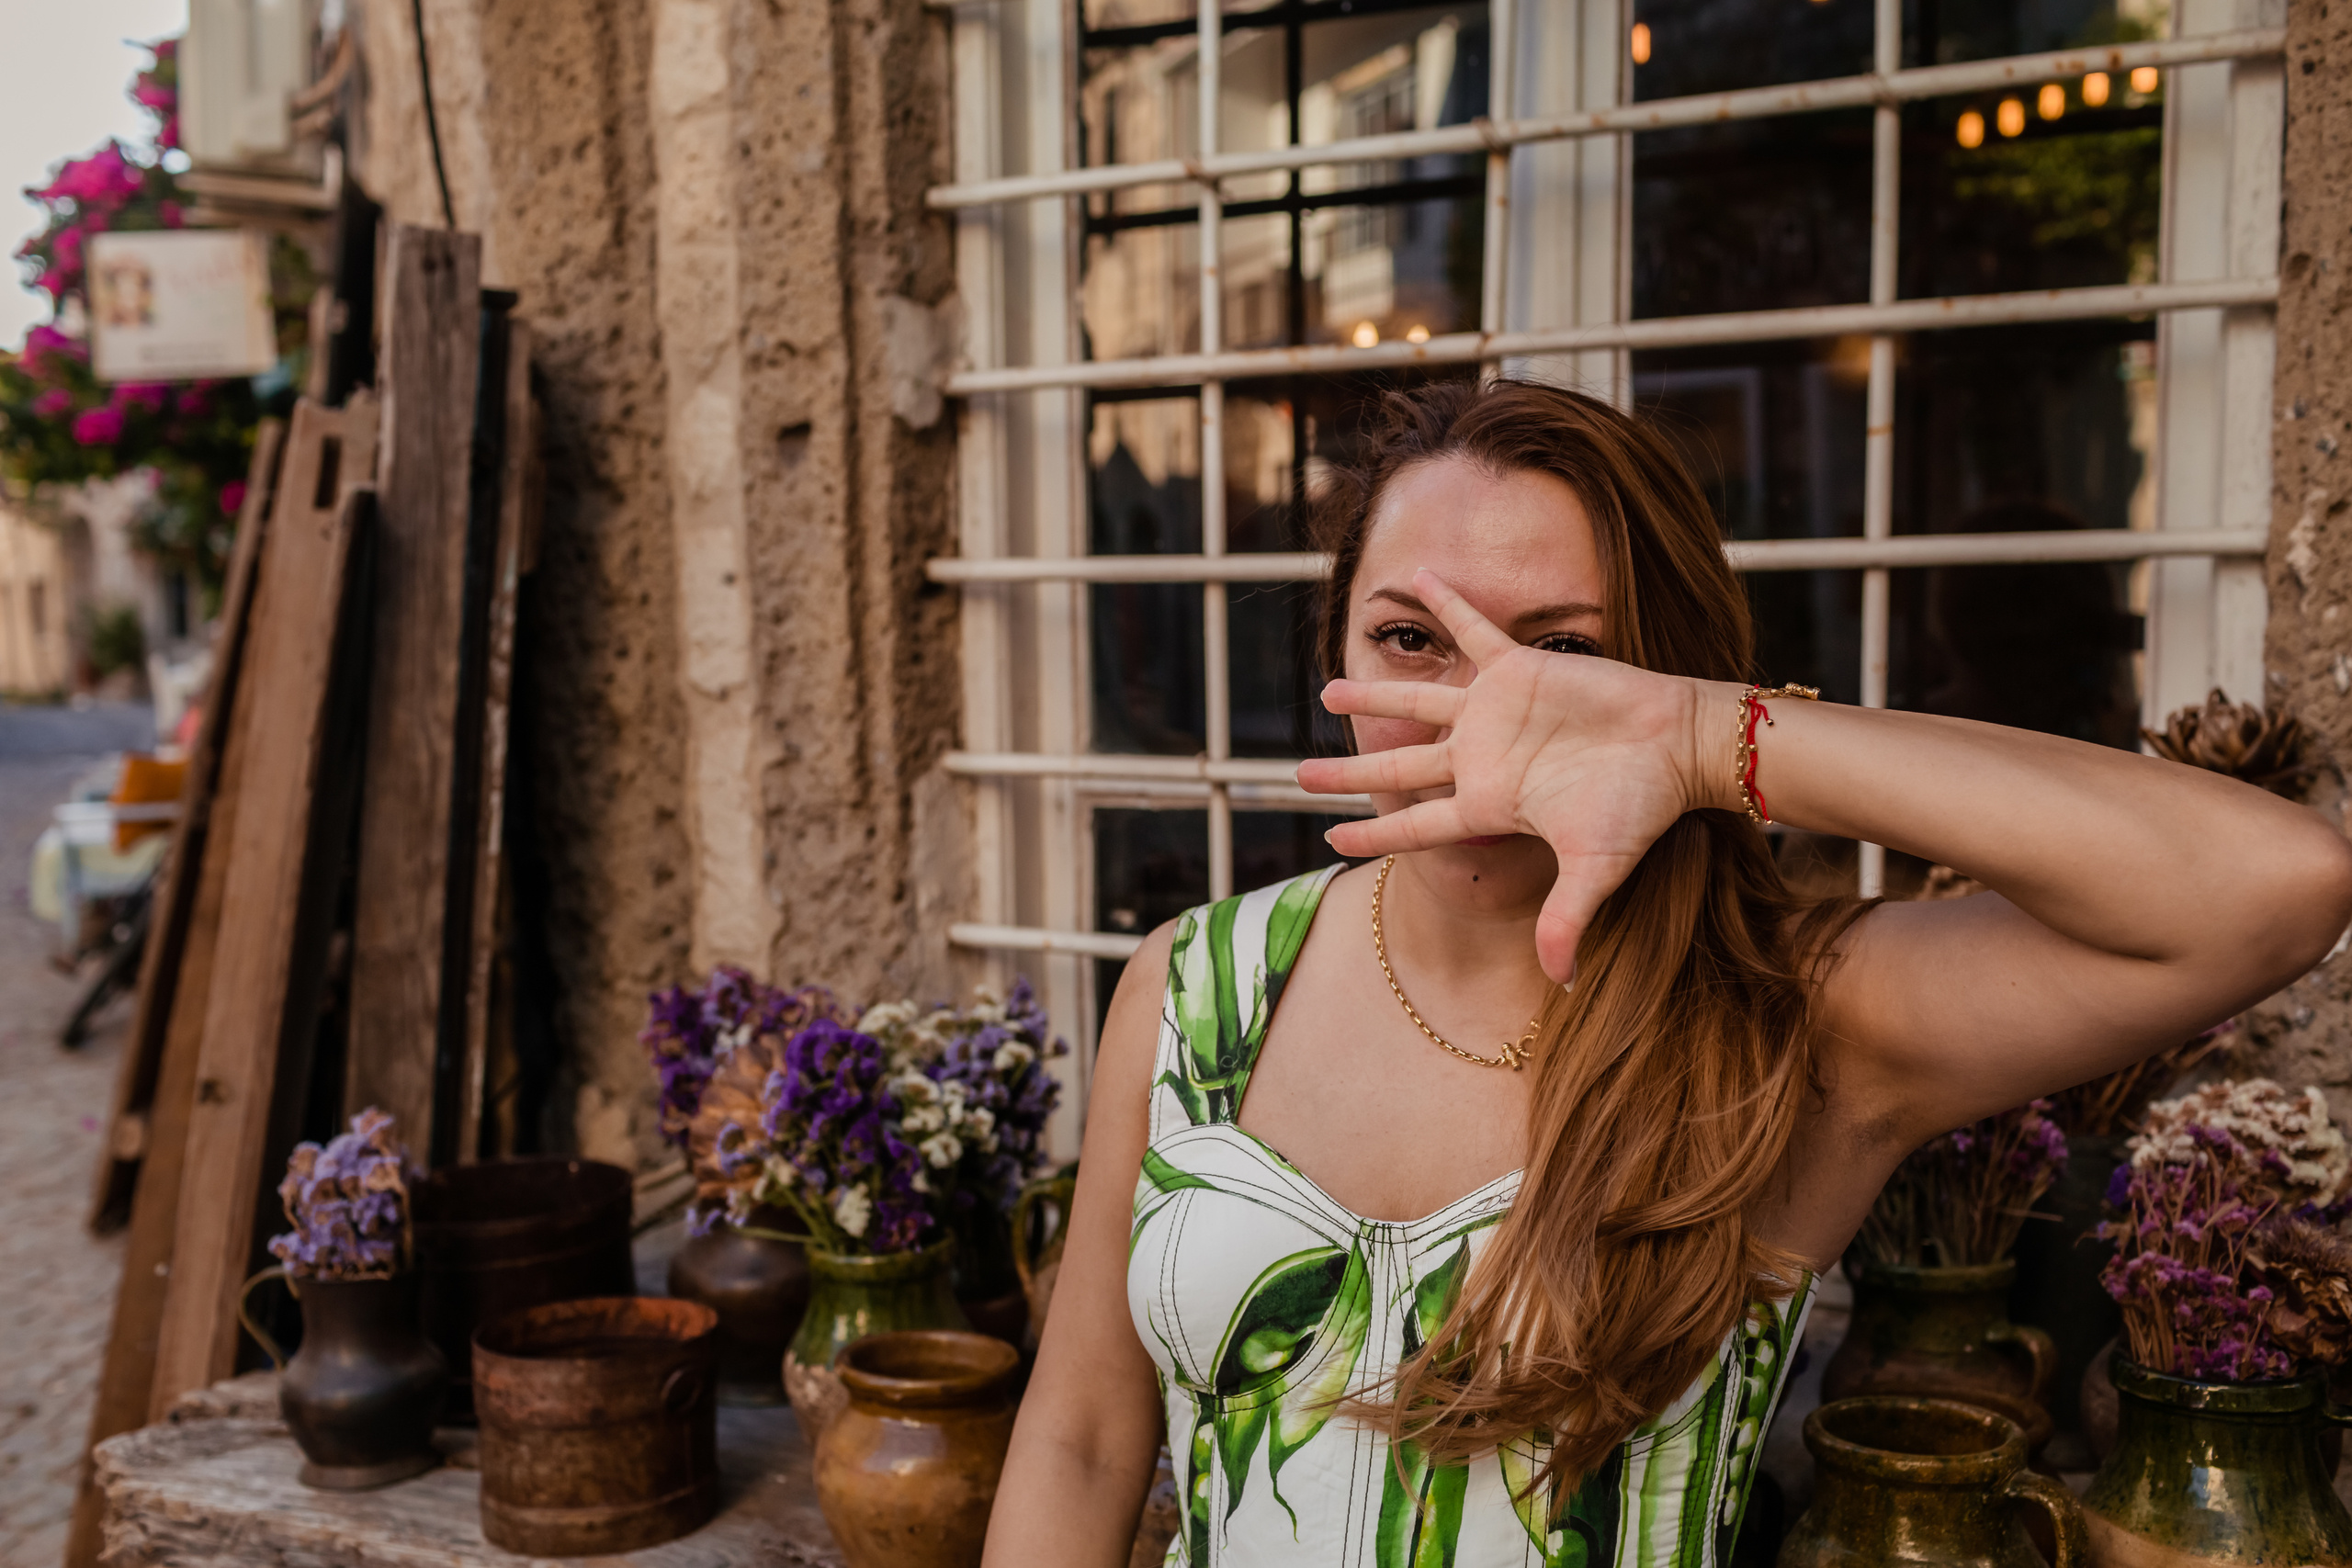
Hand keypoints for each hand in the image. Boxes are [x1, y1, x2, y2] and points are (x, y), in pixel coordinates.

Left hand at [1296, 570, 1730, 981]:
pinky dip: (1446, 605)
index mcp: (1489, 805)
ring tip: (1326, 689)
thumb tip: (1562, 984)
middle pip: (1398, 766)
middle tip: (1296, 776)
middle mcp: (1481, 759)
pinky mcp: (1518, 670)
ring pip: (1417, 702)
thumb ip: (1567, 919)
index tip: (1330, 838)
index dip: (1374, 832)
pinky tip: (1415, 578)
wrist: (1677, 745)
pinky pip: (1472, 631)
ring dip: (1373, 694)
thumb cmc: (1637, 807)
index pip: (1416, 825)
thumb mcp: (1596, 867)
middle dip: (1348, 773)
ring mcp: (1495, 714)